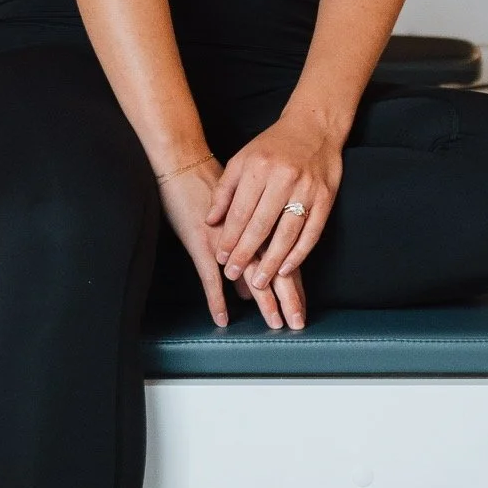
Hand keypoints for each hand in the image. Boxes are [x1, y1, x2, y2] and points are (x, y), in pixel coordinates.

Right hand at [159, 158, 306, 331]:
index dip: (294, 286)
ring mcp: (226, 240)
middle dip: (288, 299)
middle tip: (297, 324)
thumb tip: (247, 282)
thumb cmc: (211, 185)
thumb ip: (247, 241)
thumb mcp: (237, 209)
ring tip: (275, 323)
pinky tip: (222, 319)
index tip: (302, 310)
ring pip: (251, 276)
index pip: (283, 259)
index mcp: (261, 224)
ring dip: (264, 302)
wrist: (185, 163)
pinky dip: (217, 299)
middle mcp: (249, 234)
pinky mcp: (202, 243)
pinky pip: (210, 278)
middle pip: (275, 270)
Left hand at [206, 111, 342, 328]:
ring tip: (259, 281)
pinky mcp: (326, 198)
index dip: (230, 238)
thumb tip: (210, 220)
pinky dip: (299, 253)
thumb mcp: (242, 160)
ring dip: (273, 261)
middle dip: (246, 254)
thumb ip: (225, 190)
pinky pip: (312, 232)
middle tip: (234, 275)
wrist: (313, 127)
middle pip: (262, 225)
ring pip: (287, 233)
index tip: (221, 258)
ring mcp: (307, 189)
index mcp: (259, 168)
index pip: (241, 211)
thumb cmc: (272, 146)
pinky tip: (287, 269)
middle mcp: (283, 179)